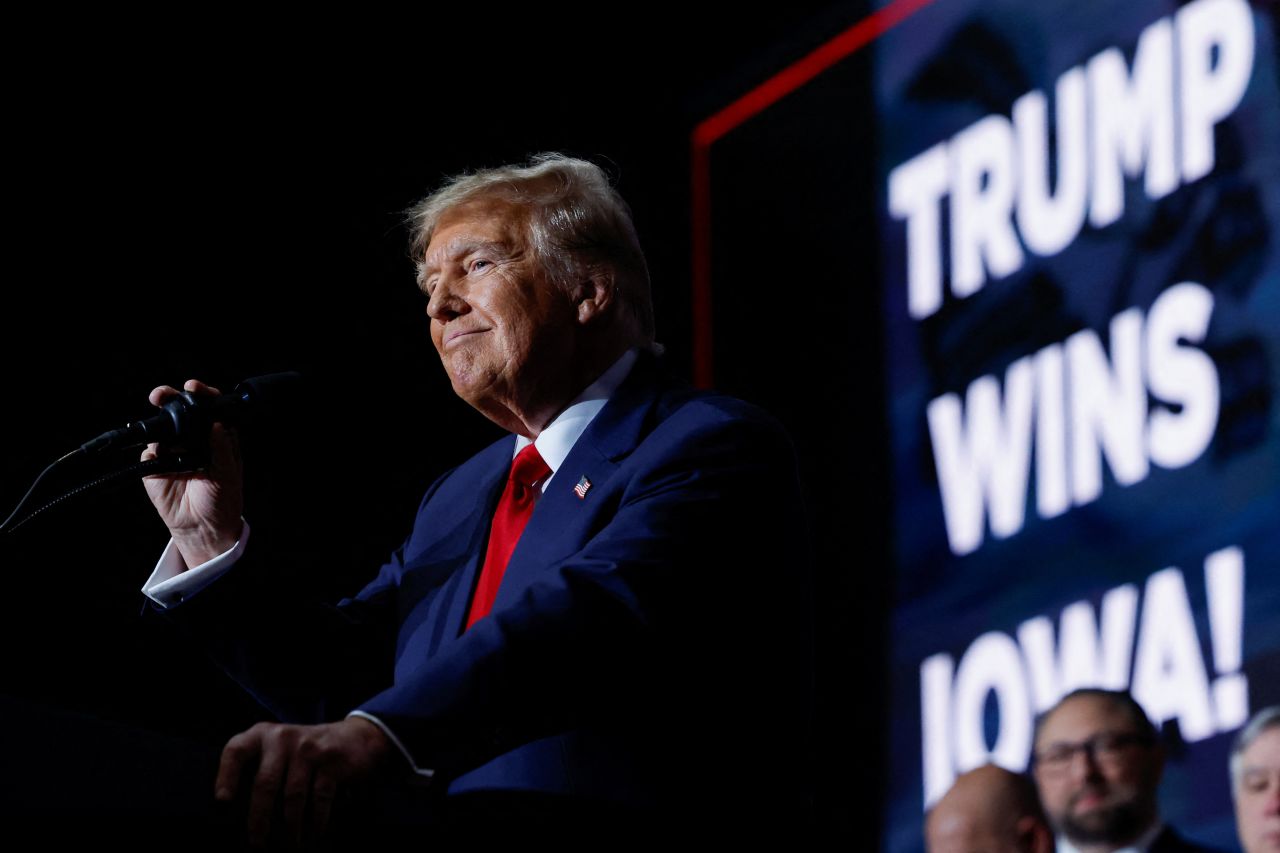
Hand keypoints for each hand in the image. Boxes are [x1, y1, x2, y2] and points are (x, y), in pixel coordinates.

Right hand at [141, 379, 243, 566]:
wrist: (203, 526)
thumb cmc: (222, 498)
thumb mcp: (228, 472)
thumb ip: (222, 448)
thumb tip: (217, 424)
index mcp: (215, 436)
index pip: (209, 408)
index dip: (203, 394)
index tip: (195, 388)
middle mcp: (193, 439)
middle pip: (181, 411)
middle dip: (171, 397)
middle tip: (163, 394)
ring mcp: (172, 451)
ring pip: (162, 427)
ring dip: (158, 417)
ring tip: (158, 408)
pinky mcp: (154, 465)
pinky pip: (149, 451)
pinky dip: (152, 449)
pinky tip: (161, 453)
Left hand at [215, 717, 394, 847]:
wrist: (355, 737)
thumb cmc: (304, 753)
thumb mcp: (278, 750)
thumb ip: (257, 770)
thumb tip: (236, 815)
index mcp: (262, 735)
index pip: (236, 751)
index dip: (226, 776)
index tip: (222, 802)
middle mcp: (282, 738)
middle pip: (265, 783)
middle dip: (259, 819)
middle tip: (257, 844)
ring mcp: (308, 748)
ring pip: (293, 795)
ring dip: (290, 827)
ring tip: (289, 846)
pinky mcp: (332, 761)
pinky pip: (319, 798)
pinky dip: (315, 821)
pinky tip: (312, 834)